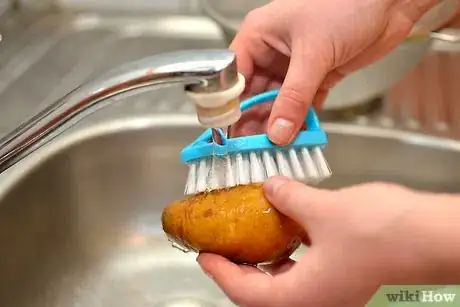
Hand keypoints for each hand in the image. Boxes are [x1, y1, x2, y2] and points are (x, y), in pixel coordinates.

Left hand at [197, 177, 459, 306]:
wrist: (433, 238)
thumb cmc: (380, 231)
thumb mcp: (322, 208)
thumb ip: (289, 198)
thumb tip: (268, 186)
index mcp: (302, 296)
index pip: (244, 292)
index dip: (219, 273)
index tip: (203, 256)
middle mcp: (315, 301)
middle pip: (262, 293)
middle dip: (239, 270)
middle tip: (223, 247)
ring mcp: (332, 293)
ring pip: (285, 285)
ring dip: (265, 264)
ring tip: (250, 238)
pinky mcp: (345, 279)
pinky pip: (306, 273)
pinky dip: (289, 257)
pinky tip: (288, 233)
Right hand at [231, 0, 443, 144]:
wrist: (389, 3)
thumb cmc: (348, 4)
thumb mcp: (313, 53)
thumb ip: (295, 97)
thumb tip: (278, 131)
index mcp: (260, 35)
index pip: (235, 75)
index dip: (231, 104)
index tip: (231, 131)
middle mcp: (273, 52)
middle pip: (254, 93)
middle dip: (254, 120)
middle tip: (251, 147)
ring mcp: (295, 66)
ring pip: (278, 102)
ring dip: (277, 124)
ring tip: (272, 148)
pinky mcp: (316, 77)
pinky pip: (302, 105)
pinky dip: (300, 121)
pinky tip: (295, 137)